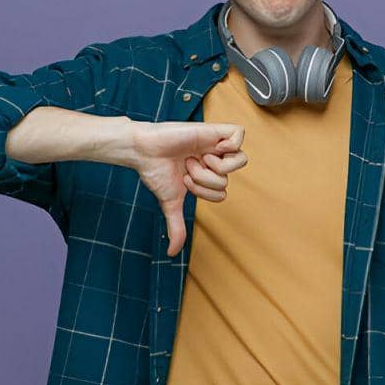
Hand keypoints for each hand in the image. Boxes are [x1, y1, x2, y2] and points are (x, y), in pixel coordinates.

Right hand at [130, 121, 247, 256]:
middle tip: (188, 169)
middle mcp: (213, 160)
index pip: (223, 193)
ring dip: (215, 166)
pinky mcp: (213, 130)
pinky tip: (210, 149)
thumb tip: (172, 253)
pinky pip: (239, 133)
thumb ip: (176, 226)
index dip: (206, 193)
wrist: (144, 151)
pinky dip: (229, 145)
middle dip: (205, 180)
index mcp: (206, 174)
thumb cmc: (156, 172)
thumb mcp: (171, 202)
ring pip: (240, 160)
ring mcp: (214, 144)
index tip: (186, 182)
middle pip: (229, 180)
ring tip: (197, 158)